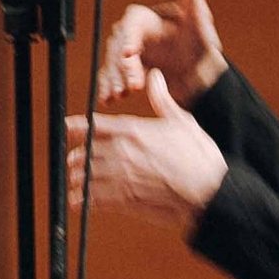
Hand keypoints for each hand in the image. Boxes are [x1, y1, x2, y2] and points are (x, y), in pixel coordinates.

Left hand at [67, 69, 226, 231]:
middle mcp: (123, 152)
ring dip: (77, 178)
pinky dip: (82, 200)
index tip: (67, 128)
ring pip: (85, 175)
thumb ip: (162, 100)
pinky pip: (93, 199)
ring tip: (75, 180)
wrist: (210, 193)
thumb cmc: (201, 157)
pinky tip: (78, 201)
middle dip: (77, 156)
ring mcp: (122, 177)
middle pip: (85, 152)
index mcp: (134, 130)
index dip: (77, 127)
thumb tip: (154, 77)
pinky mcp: (125, 201)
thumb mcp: (183, 122)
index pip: (94, 125)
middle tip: (74, 160)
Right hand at [100, 0, 225, 105]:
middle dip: (122, 65)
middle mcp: (136, 35)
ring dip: (113, 78)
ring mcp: (131, 55)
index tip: (129, 54)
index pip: (131, 23)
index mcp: (148, 19)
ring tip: (119, 95)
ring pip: (113, 64)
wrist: (202, 77)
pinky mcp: (129, 73)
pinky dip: (109, 87)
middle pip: (118, 45)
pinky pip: (113, 79)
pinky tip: (107, 99)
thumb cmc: (200, 43)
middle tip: (132, 84)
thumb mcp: (196, 15)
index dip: (128, 37)